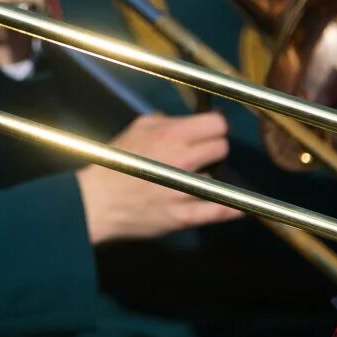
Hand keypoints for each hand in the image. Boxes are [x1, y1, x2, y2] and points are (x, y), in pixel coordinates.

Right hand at [77, 112, 239, 243]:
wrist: (97, 202)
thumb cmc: (114, 162)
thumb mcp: (135, 129)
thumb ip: (162, 120)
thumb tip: (182, 120)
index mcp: (171, 134)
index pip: (217, 124)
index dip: (214, 126)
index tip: (210, 131)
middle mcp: (183, 158)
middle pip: (223, 147)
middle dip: (214, 148)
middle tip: (203, 155)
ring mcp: (186, 189)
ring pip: (219, 176)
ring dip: (209, 176)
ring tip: (193, 180)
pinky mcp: (185, 216)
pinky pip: (219, 211)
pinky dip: (232, 208)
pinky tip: (239, 206)